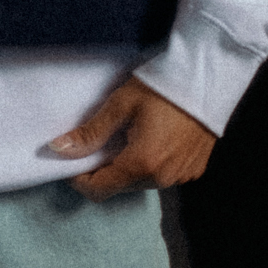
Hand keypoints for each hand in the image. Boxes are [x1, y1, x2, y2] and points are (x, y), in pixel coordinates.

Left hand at [48, 78, 216, 198]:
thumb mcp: (120, 105)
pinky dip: (152, 164)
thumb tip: (59, 149)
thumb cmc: (163, 87)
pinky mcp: (194, 170)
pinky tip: (153, 139)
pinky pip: (164, 176)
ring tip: (130, 137)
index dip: (80, 179)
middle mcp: (163, 178)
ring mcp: (181, 176)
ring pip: (142, 183)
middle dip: (105, 170)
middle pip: (120, 186)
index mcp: (142, 164)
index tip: (75, 160)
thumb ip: (90, 133)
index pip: (99, 190)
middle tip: (103, 141)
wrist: (208, 78)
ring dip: (129, 167)